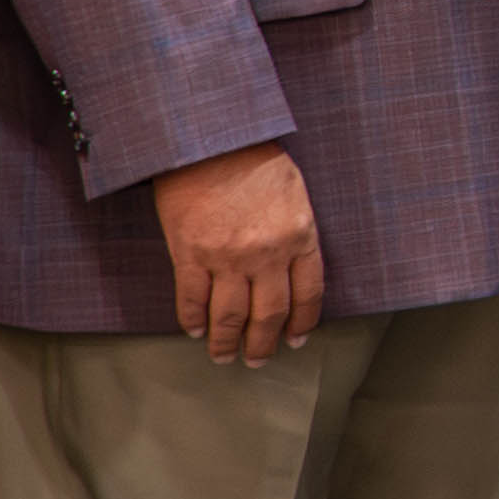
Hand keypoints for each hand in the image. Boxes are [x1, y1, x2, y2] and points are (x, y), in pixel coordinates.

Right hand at [151, 143, 326, 367]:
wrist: (209, 138)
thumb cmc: (253, 156)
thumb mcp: (294, 192)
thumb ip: (295, 231)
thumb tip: (292, 266)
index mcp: (300, 237)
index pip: (308, 295)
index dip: (302, 323)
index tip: (295, 339)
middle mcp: (268, 254)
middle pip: (269, 314)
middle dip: (263, 344)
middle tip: (258, 360)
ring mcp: (228, 257)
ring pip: (230, 315)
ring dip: (227, 341)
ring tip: (224, 355)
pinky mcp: (191, 254)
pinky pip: (192, 299)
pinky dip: (192, 320)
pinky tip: (194, 330)